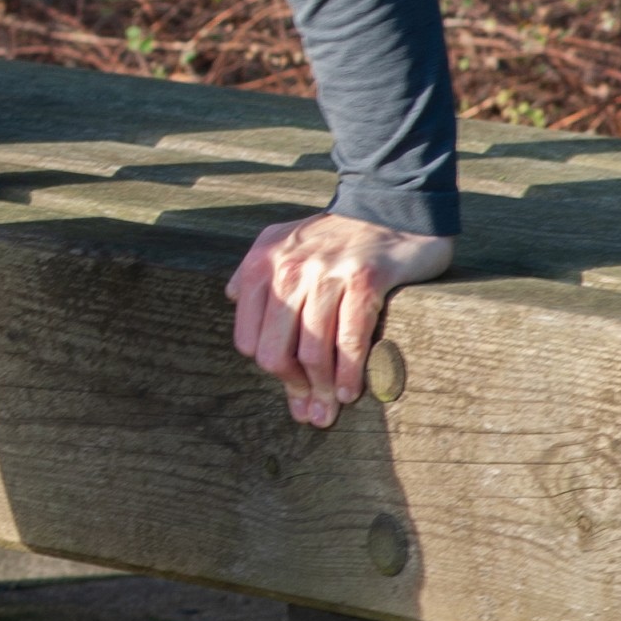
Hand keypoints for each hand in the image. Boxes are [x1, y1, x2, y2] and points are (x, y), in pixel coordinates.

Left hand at [226, 210, 452, 427]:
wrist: (389, 207)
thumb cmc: (334, 236)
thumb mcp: (281, 242)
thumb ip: (253, 270)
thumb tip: (231, 299)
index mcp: (261, 266)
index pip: (250, 338)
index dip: (269, 371)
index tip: (290, 388)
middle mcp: (288, 270)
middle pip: (276, 351)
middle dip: (293, 388)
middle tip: (309, 412)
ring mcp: (326, 275)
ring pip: (313, 350)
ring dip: (321, 389)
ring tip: (328, 411)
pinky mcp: (364, 281)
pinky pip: (350, 339)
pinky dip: (348, 372)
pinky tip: (349, 391)